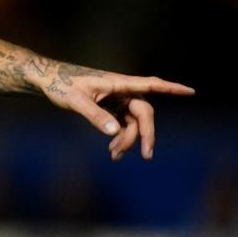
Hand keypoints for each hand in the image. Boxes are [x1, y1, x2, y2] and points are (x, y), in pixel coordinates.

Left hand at [35, 63, 194, 160]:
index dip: (171, 88)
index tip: (191, 91)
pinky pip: (123, 124)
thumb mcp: (75, 101)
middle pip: (144, 113)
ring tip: (115, 155)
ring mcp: (116, 99)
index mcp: (117, 83)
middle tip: (146, 155)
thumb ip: (95, 116)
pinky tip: (113, 150)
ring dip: (128, 139)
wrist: (46, 80)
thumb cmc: (60, 85)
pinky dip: (120, 137)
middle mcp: (121, 90)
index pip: (150, 84)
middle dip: (145, 134)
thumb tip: (115, 132)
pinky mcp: (109, 107)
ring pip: (133, 122)